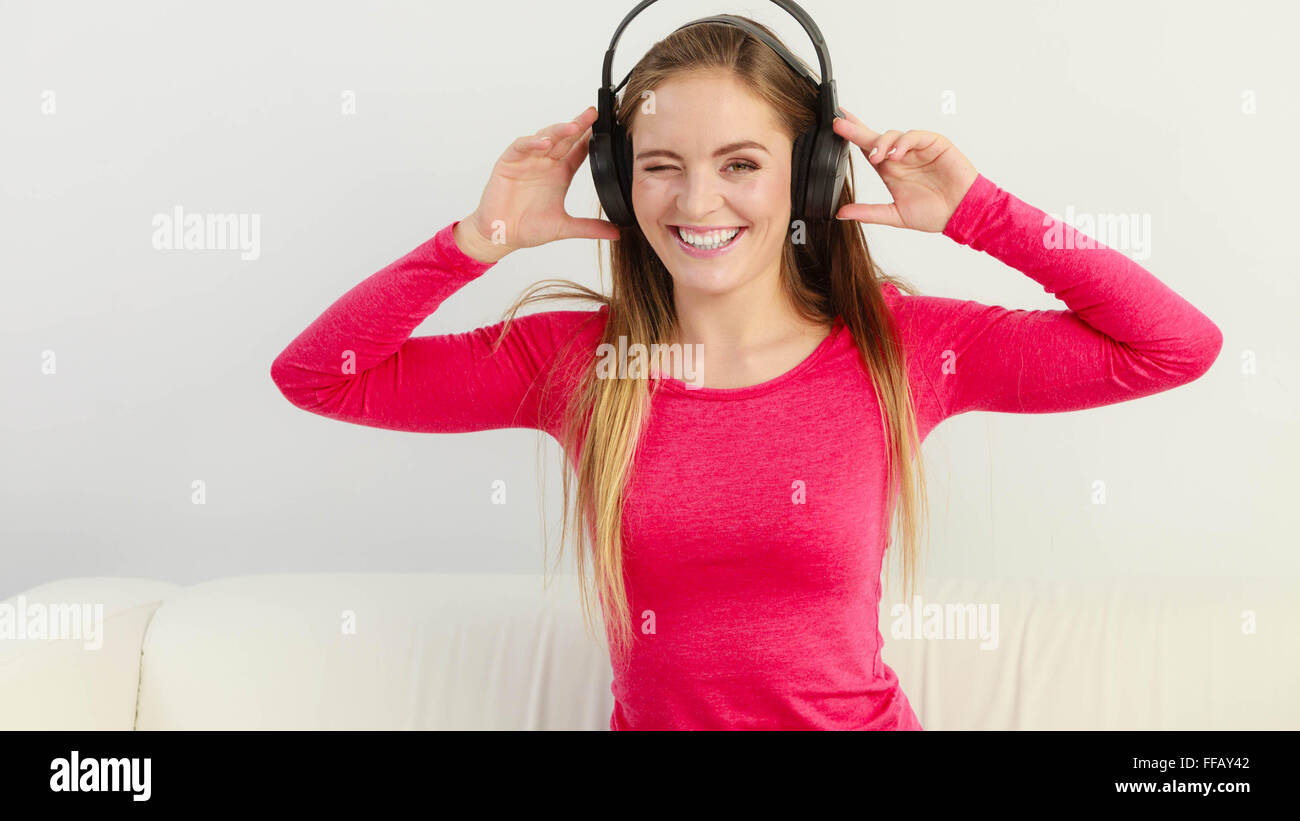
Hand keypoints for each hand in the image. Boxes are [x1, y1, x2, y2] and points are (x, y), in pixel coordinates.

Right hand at [458, 106, 621, 261]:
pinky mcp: (508, 163)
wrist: (500, 236)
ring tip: (573, 126)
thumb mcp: (564, 228)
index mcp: (561, 173)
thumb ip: (589, 228)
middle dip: (579, 125)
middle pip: (565, 138)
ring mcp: (527, 160)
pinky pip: (520, 147)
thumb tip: (617, 233)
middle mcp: (545, 163)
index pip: (579, 150)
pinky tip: (543, 143)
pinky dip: (531, 143)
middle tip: (594, 114)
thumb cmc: (528, 228)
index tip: (608, 128)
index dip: (591, 138)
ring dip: (558, 131)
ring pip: (544, 138)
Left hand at [831, 106, 978, 232]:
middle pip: (875, 137)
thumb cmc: (934, 214)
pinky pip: (915, 136)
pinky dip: (904, 142)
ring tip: (878, 158)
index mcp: (890, 171)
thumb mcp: (894, 215)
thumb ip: (868, 212)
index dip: (852, 136)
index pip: (867, 149)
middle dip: (856, 129)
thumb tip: (841, 213)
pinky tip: (897, 154)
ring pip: (893, 135)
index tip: (835, 126)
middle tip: (840, 124)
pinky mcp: (934, 144)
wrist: (962, 213)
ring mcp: (917, 149)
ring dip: (882, 143)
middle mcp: (901, 157)